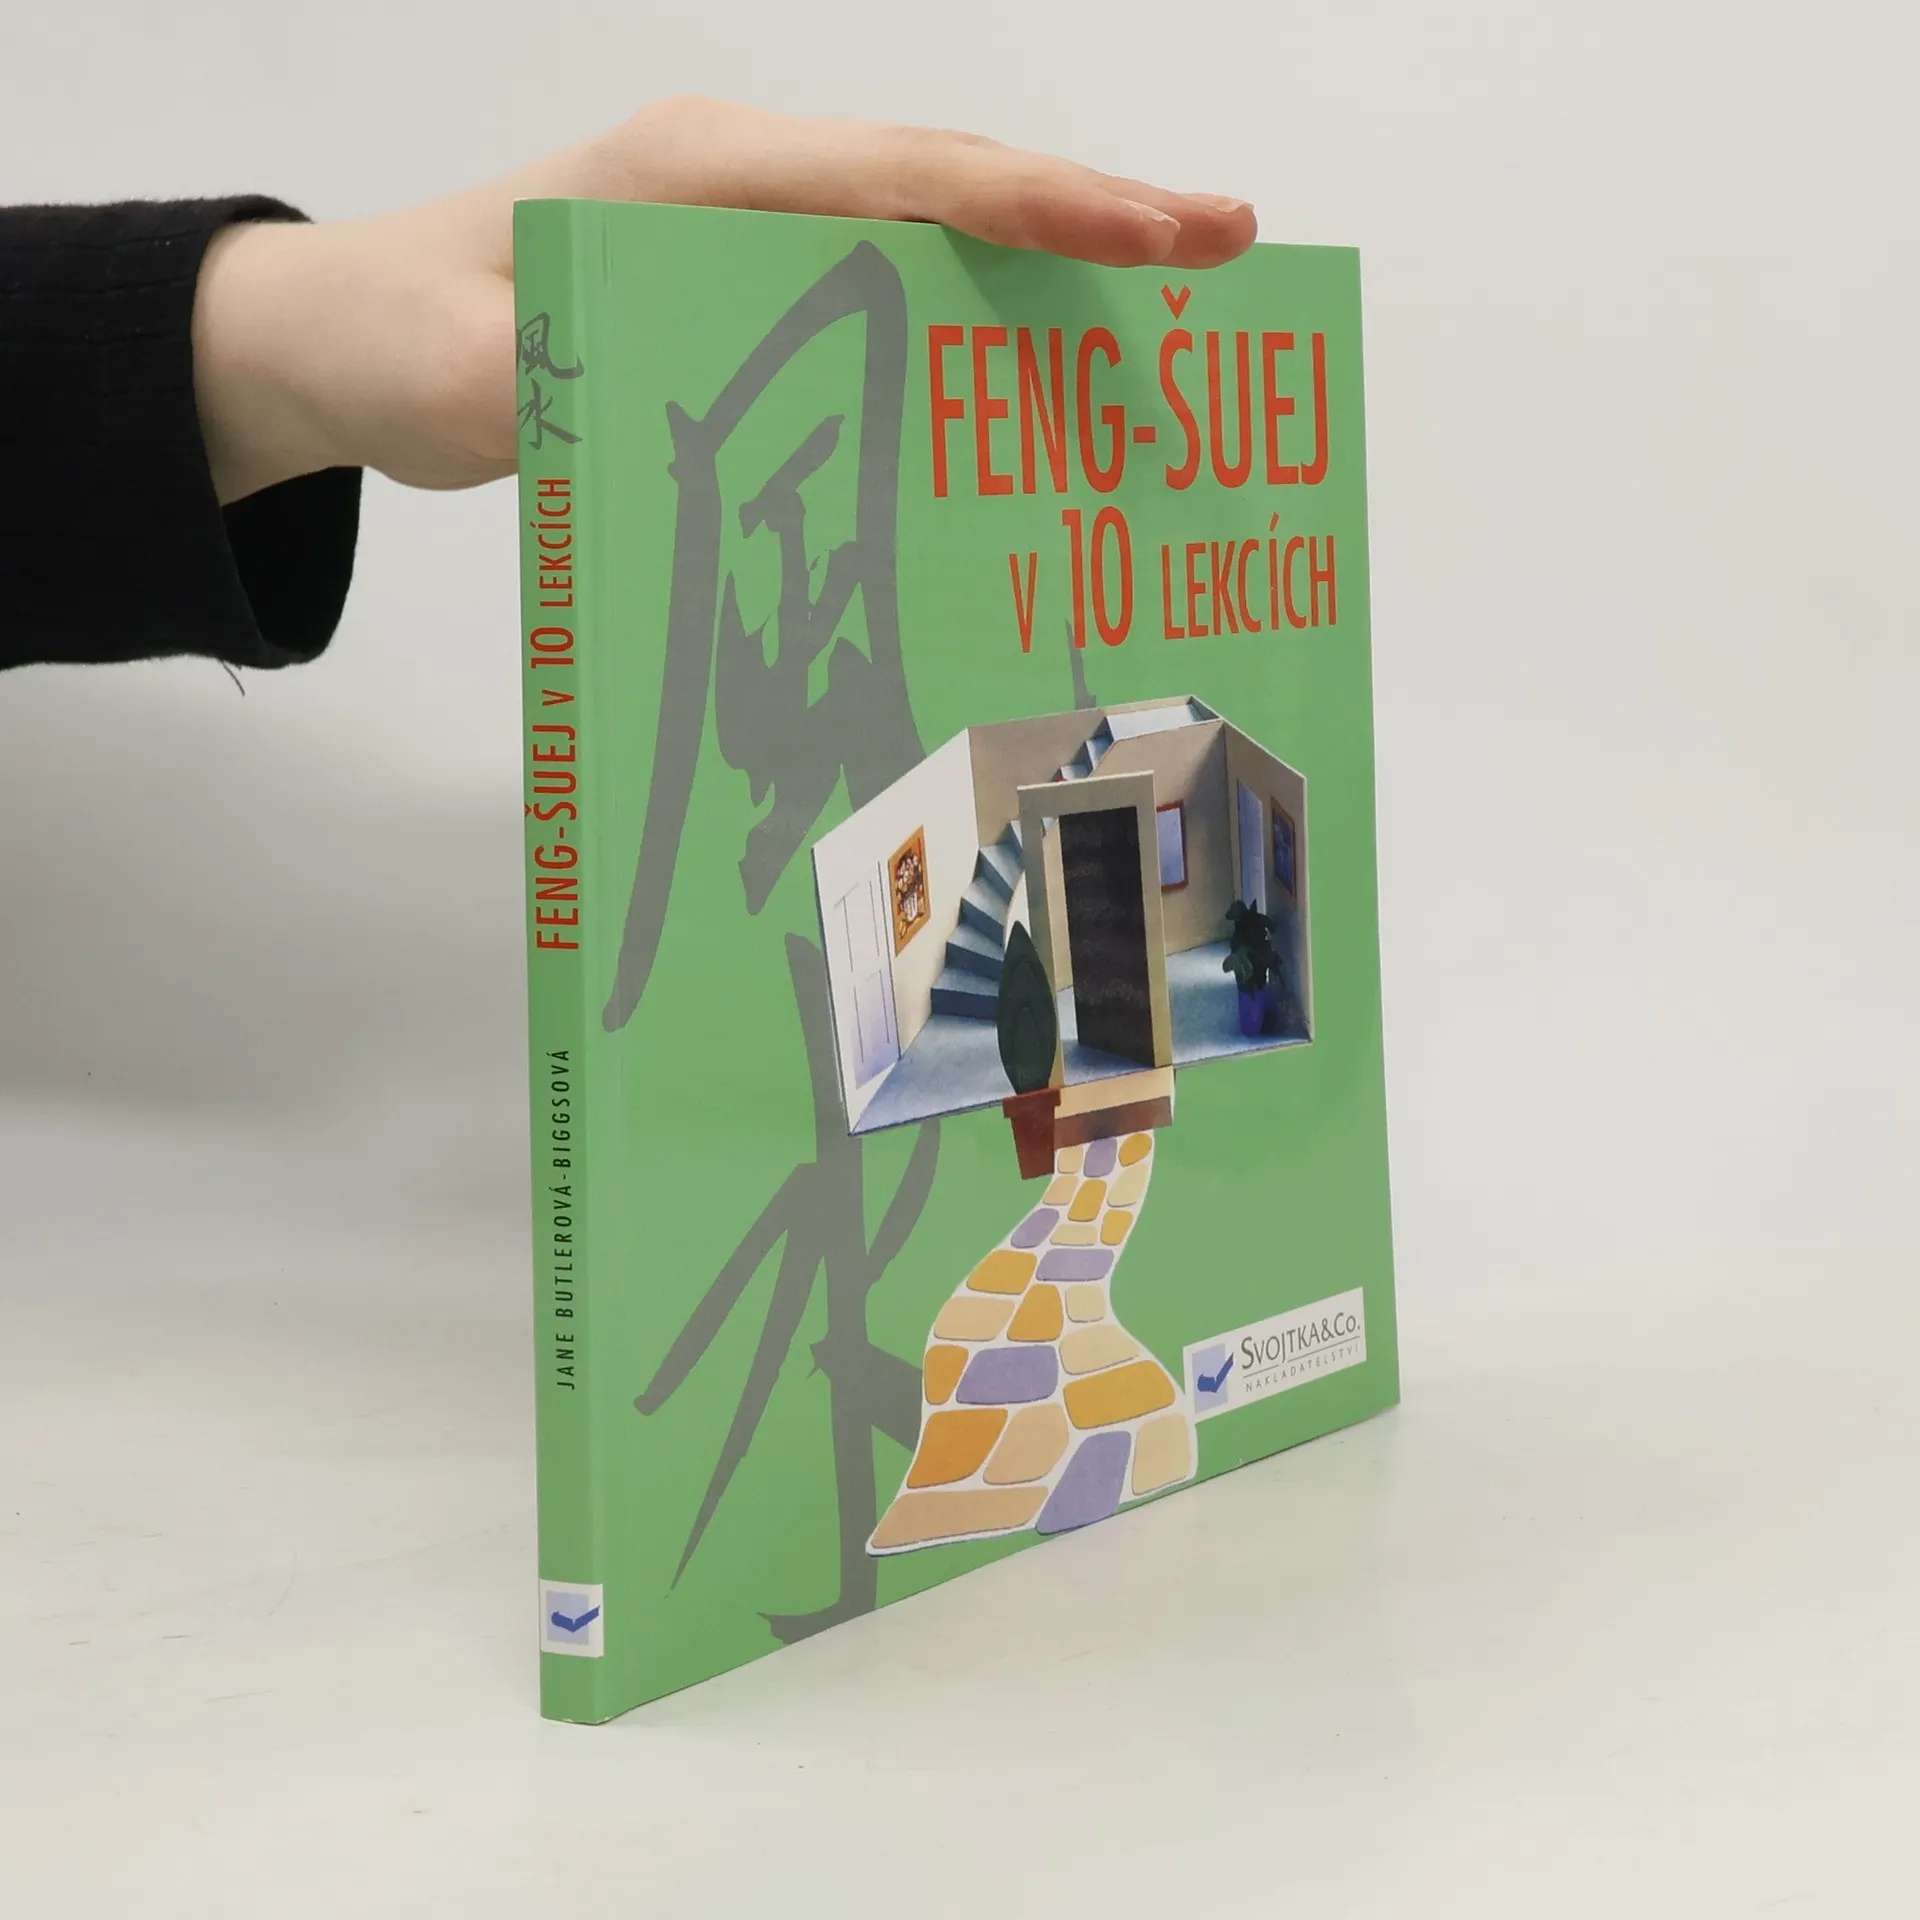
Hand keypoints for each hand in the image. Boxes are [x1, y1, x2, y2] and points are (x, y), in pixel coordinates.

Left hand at [191, 97, 1257, 502]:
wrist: (345, 331)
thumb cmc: (397, 334)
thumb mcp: (467, 376)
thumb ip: (576, 385)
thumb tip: (701, 411)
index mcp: (695, 176)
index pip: (906, 175)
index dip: (1044, 205)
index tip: (1166, 236)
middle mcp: (738, 180)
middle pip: (949, 182)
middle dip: (1096, 216)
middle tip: (1231, 251)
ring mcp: (744, 227)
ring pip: (931, 228)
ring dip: (1052, 260)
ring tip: (1171, 309)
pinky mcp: (741, 285)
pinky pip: (885, 284)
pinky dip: (974, 312)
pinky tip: (1032, 367)